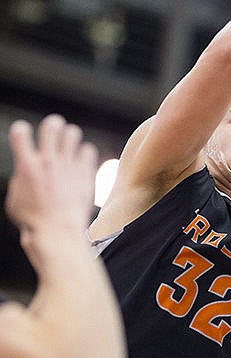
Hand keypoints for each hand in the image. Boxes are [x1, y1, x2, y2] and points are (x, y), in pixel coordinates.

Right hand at [5, 115, 97, 267]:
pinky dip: (84, 153)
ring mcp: (69, 166)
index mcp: (27, 166)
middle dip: (52, 124)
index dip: (21, 130)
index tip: (24, 136)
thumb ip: (20, 181)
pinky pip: (89, 150)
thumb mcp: (14, 201)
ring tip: (68, 146)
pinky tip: (81, 161)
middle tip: (53, 131)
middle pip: (52, 125)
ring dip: (69, 136)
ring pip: (73, 133)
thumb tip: (25, 173)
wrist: (58, 233)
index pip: (20, 131)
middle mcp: (48, 161)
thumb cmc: (34, 222)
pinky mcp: (85, 174)